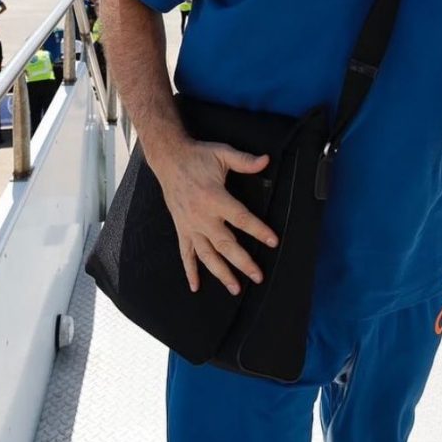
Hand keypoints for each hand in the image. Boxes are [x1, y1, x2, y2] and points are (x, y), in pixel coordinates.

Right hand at [153, 140, 276, 295]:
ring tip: (235, 288)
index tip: (272, 241)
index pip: (241, 218)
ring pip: (207, 255)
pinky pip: (185, 253)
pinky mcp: (181, 228)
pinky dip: (190, 270)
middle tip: (258, 276)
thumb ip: (245, 160)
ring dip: (221, 273)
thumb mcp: (223, 153)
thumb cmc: (198, 156)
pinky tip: (195, 285)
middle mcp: (202, 216)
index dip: (258, 230)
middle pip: (226, 244)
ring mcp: (190, 225)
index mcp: (215, 198)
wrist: (169, 159)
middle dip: (243, 262)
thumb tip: (266, 160)